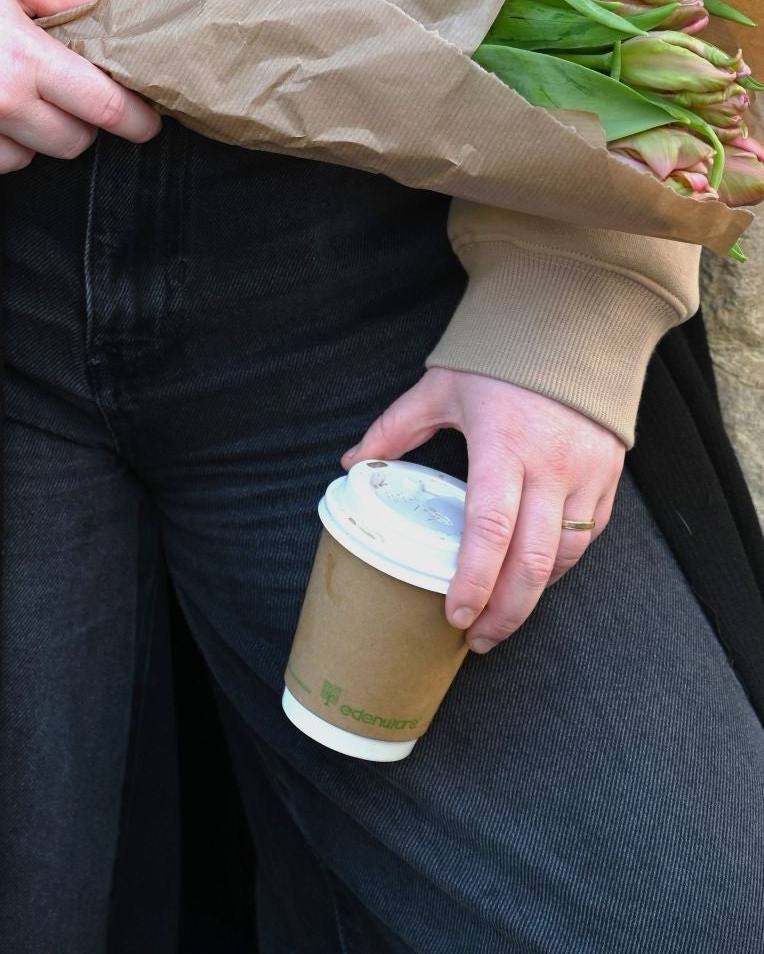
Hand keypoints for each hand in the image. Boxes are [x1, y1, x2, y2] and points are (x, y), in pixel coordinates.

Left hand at [341, 367, 624, 653]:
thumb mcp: (442, 386)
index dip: (472, 581)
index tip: (453, 615)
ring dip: (532, 596)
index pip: (488, 529)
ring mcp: (585, 474)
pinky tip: (534, 577)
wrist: (571, 323)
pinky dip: (561, 566)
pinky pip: (587, 537)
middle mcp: (550, 466)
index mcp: (503, 444)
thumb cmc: (501, 357)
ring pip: (564, 558)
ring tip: (500, 616)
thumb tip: (353, 463)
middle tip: (476, 638)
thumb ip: (396, 428)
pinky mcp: (607, 477)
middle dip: (504, 611)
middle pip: (532, 561)